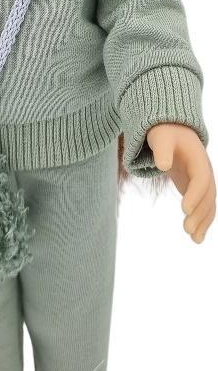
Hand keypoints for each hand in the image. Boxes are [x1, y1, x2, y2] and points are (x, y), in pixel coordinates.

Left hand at [146, 123, 215, 242]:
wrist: (173, 131)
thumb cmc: (165, 134)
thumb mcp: (160, 138)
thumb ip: (161, 150)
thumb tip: (163, 165)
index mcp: (198, 159)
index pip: (201, 179)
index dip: (195, 194)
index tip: (184, 209)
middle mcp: (205, 172)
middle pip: (208, 195)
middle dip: (199, 213)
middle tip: (187, 229)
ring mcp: (203, 182)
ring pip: (208, 204)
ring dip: (203, 222)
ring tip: (195, 239)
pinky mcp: (196, 189)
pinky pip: (203, 207)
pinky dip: (201, 222)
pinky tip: (196, 238)